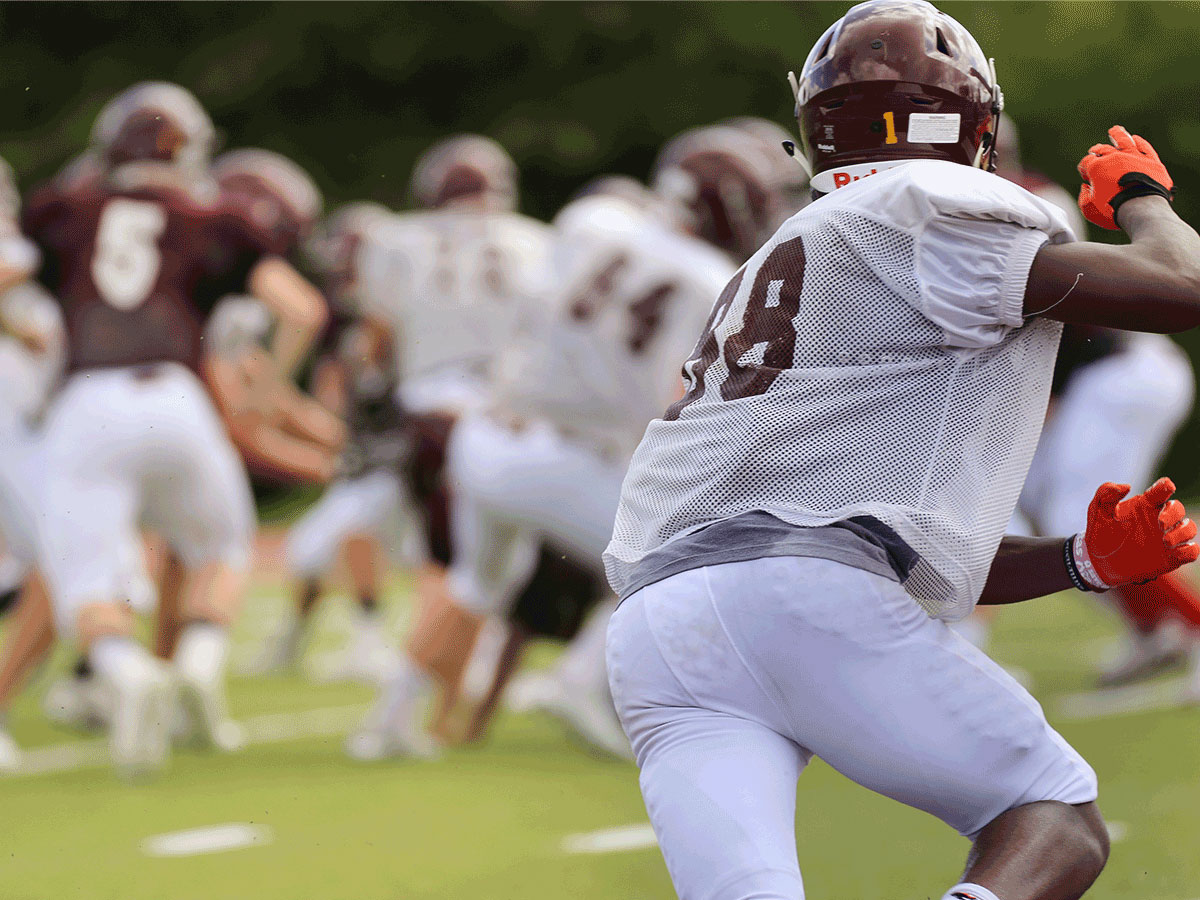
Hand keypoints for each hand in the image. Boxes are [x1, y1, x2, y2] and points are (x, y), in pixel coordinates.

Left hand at [1074, 477, 1197, 589]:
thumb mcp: (1097, 511)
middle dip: (1174, 513)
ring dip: (1183, 532)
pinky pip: (1191, 552)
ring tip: (1165, 541)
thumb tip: (1126, 486)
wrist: (1098, 562)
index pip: (1162, 489)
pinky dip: (1188, 551)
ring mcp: (1166, 538)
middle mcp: (1159, 519)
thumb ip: (1105, 494)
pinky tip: (1173, 553)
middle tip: (1160, 524)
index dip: (1166, 486)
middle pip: (1178, 508)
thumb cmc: (1100, 532)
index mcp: (1145, 505)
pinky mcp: (1171, 557)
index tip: (1165, 488)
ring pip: (1190, 528)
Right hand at [1077, 126, 1173, 230]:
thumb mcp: (1090, 210)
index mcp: (1097, 168)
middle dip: (1097, 150)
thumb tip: (1086, 187)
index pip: (1086, 162)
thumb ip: (1084, 197)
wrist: (1141, 208)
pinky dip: (1139, 142)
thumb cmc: (1113, 211)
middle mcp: (1114, 157)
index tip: (1086, 177)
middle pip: (1103, 149)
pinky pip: (1144, 146)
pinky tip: (1135, 139)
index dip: (1084, 169)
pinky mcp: (1150, 160)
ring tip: (1114, 130)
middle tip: (1094, 151)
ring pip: (1123, 140)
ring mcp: (1134, 156)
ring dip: (1117, 134)